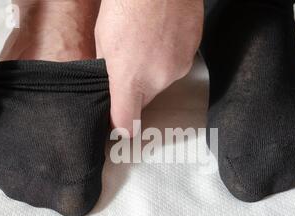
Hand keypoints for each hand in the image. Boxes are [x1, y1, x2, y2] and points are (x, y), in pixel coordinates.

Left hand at [95, 0, 203, 136]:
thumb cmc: (128, 3)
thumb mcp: (103, 38)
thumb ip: (108, 70)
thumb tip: (111, 84)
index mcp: (129, 79)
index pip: (126, 122)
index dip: (121, 125)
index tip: (119, 124)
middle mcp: (157, 79)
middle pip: (145, 99)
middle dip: (136, 89)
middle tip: (129, 63)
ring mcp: (177, 68)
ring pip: (161, 82)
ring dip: (154, 71)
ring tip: (147, 43)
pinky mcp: (191, 55)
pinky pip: (176, 66)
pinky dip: (168, 57)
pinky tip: (161, 37)